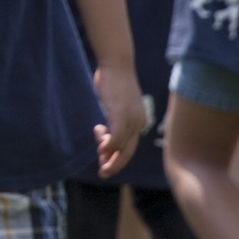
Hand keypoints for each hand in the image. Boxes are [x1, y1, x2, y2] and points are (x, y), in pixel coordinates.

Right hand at [90, 60, 146, 177]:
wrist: (116, 64)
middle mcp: (139, 122)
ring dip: (109, 156)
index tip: (103, 161)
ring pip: (121, 147)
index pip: (128, 145)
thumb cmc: (113, 81)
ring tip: (99, 159)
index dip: (116, 156)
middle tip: (103, 173)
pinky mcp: (122, 115)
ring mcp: (132, 119)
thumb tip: (102, 129)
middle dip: (115, 164)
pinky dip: (108, 146)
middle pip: (128, 151)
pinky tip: (100, 148)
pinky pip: (116, 138)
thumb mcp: (113, 103)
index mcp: (139, 120)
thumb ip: (111, 118)